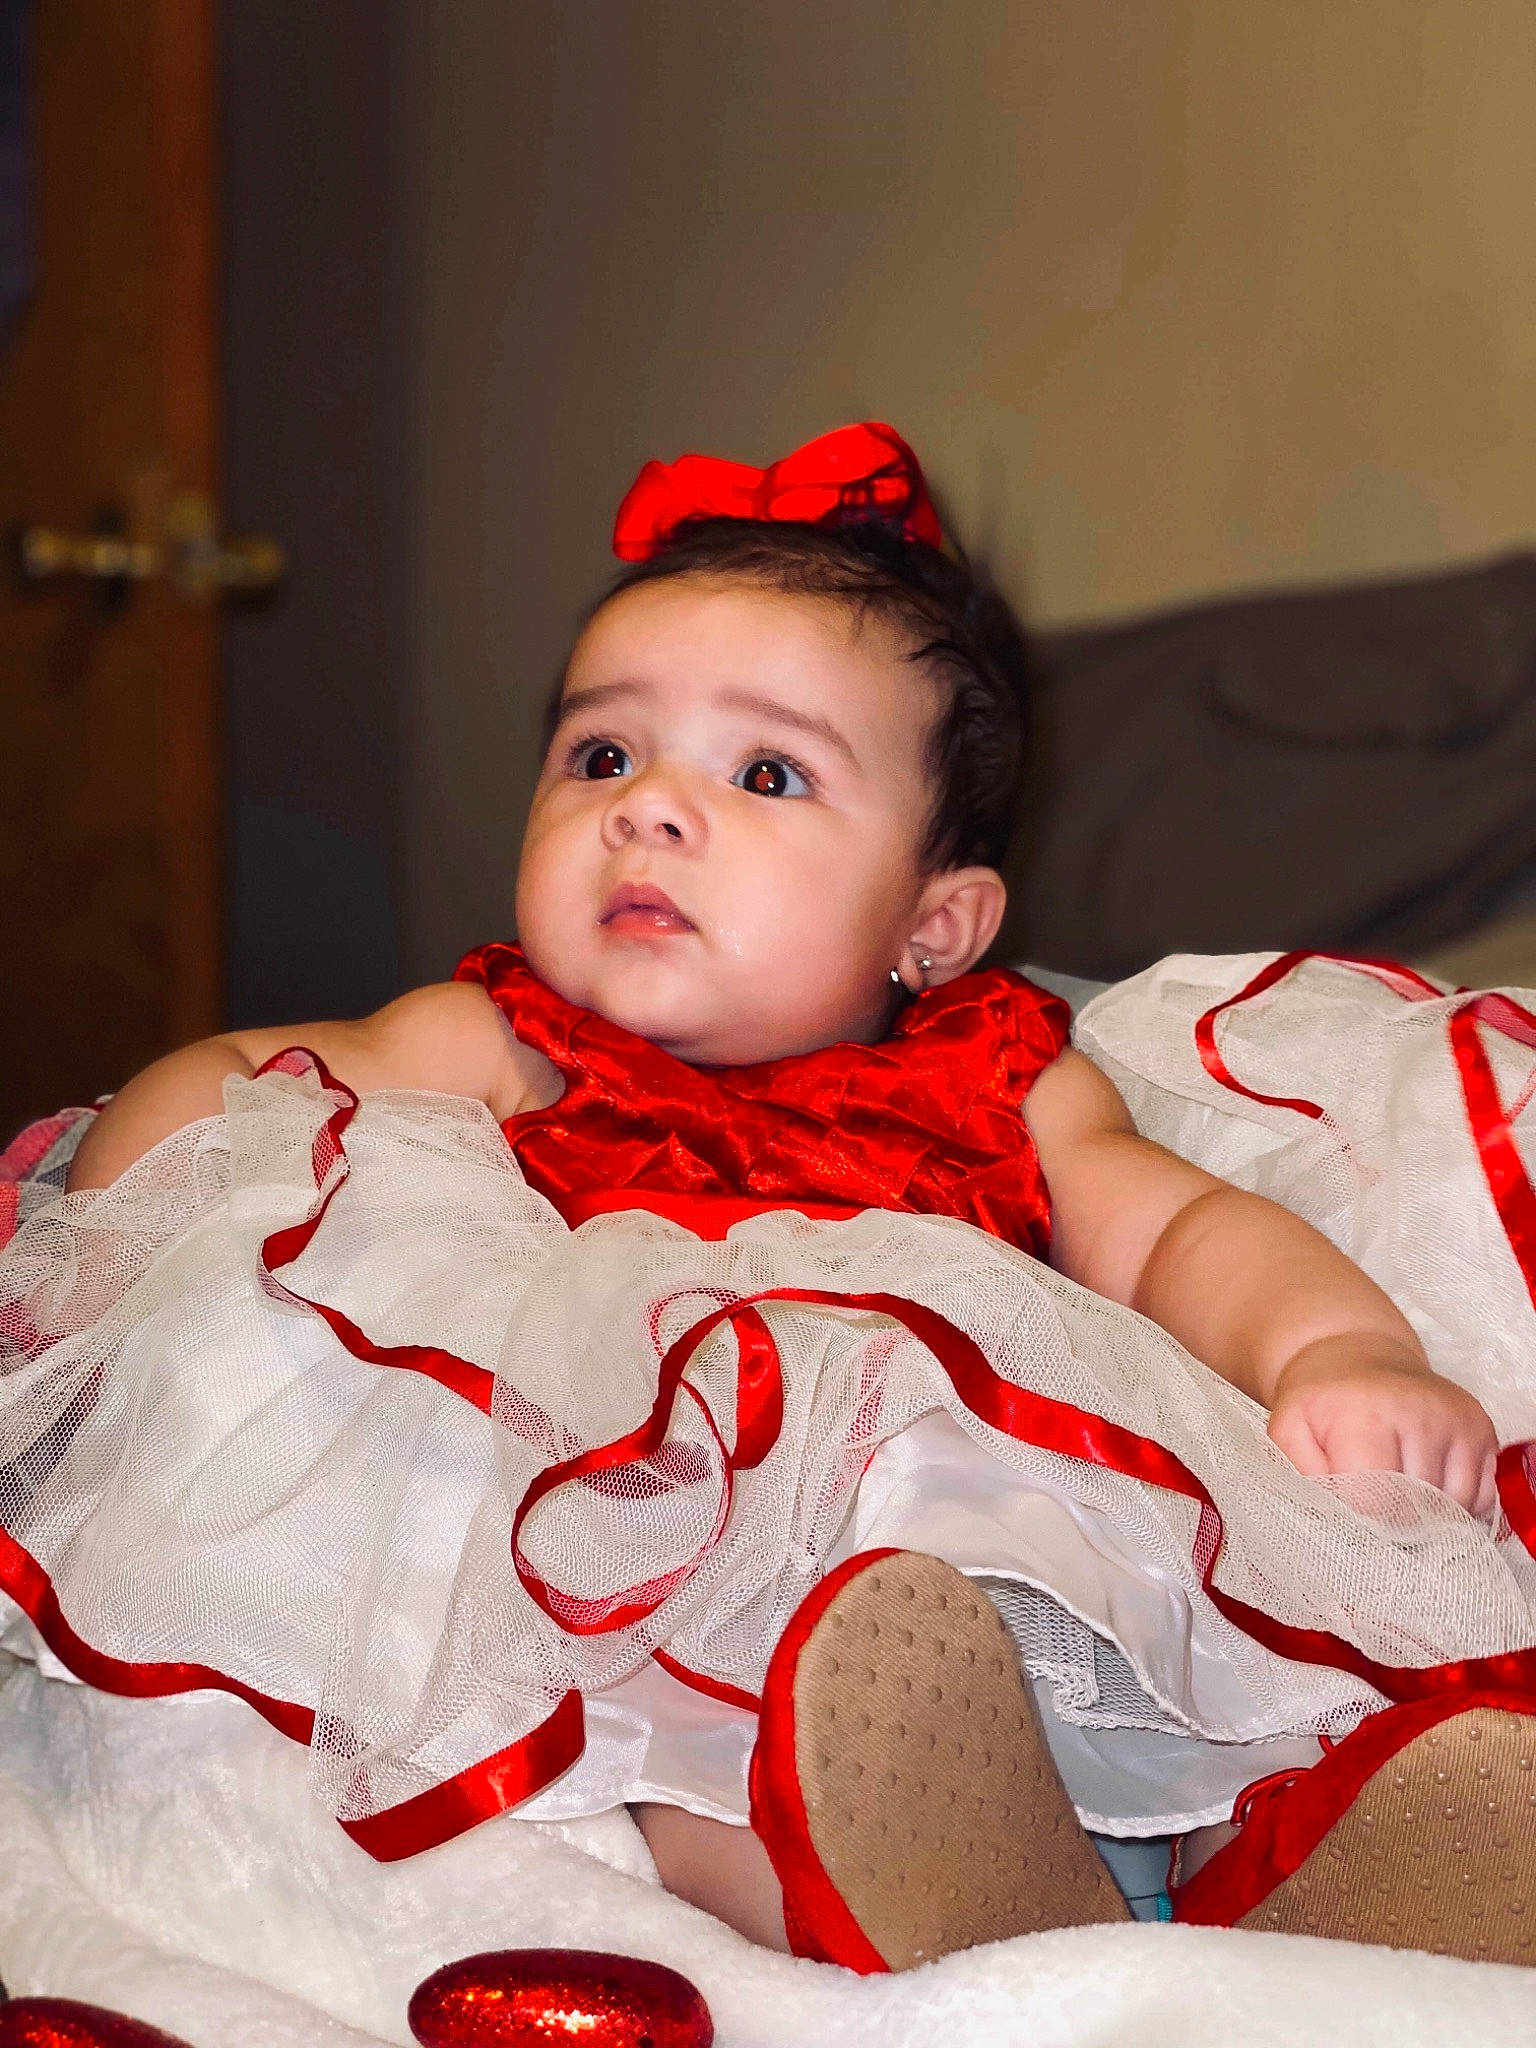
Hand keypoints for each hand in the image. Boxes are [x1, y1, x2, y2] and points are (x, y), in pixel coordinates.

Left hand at [1266, 1336, 1497, 1515]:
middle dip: (1393, 1517)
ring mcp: (1458, 1420)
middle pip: (1417, 1509)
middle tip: (1372, 1496)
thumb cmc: (1321, 1400)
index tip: (1350, 1508)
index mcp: (1368, 1416)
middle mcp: (1422, 1414)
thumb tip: (1340, 1518)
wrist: (1355, 1355)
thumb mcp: (1288, 1430)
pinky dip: (1454, 1501)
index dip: (1361, 1519)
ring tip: (1397, 1482)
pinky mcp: (1481, 1427)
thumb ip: (1304, 1475)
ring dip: (1427, 1511)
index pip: (1377, 1504)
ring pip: (1452, 1506)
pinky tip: (1426, 1477)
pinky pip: (1480, 1496)